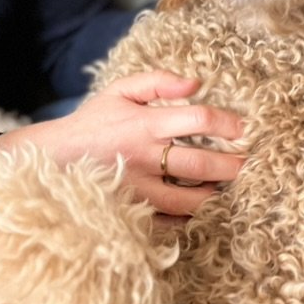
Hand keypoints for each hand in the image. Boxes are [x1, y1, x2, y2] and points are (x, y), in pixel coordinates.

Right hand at [0, 71, 244, 216]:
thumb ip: (157, 81)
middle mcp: (145, 157)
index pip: (198, 120)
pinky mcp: (133, 212)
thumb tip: (196, 82)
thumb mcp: (120, 91)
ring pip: (190, 200)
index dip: (227, 123)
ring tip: (229, 190)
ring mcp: (139, 190)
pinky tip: (201, 209)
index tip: (244, 128)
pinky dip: (189, 218)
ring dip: (215, 195)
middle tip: (249, 164)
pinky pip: (170, 222)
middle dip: (232, 166)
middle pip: (201, 165)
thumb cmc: (93, 121)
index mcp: (144, 124)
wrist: (53, 158)